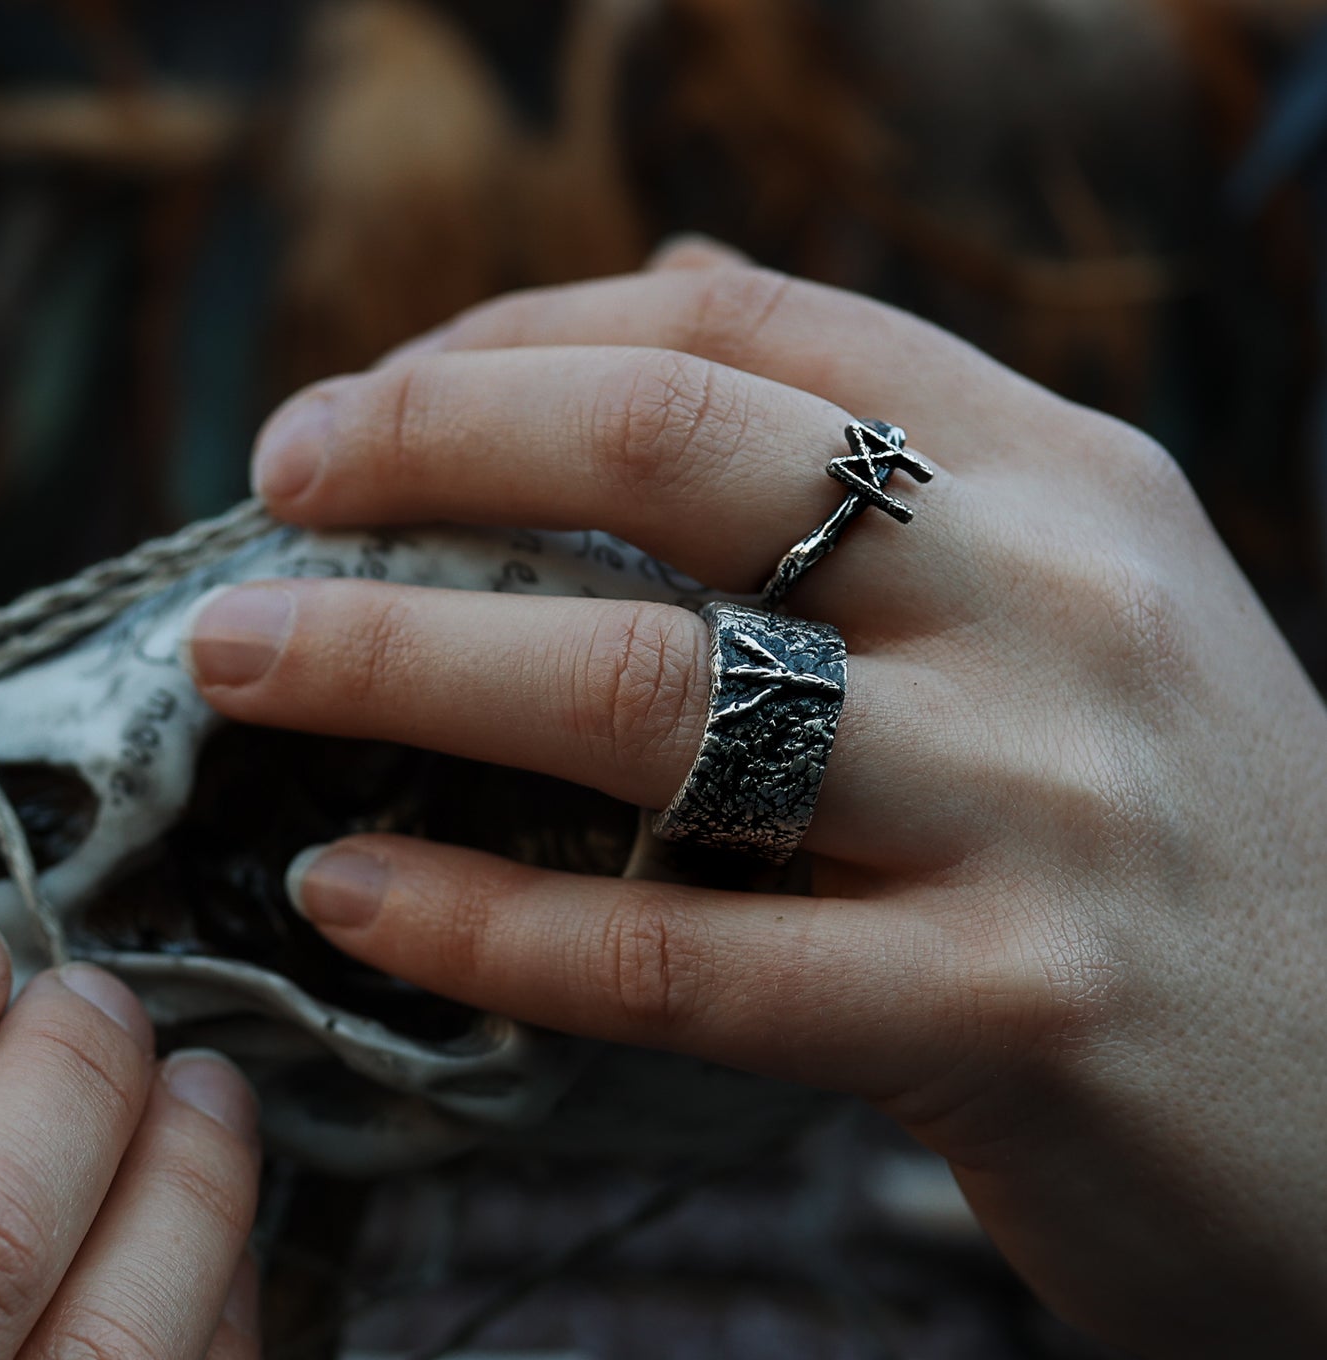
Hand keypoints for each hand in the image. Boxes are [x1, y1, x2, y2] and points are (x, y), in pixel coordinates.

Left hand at [189, 243, 1326, 1359]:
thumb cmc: (1179, 869)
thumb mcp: (1083, 615)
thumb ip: (892, 465)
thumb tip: (668, 290)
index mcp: (1065, 479)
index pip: (736, 331)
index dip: (503, 348)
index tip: (351, 418)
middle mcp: (1058, 598)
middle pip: (667, 452)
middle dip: (417, 453)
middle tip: (257, 506)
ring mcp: (1039, 802)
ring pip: (643, 687)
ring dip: (395, 661)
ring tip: (238, 668)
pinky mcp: (1002, 1011)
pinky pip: (672, 950)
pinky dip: (481, 920)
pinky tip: (350, 895)